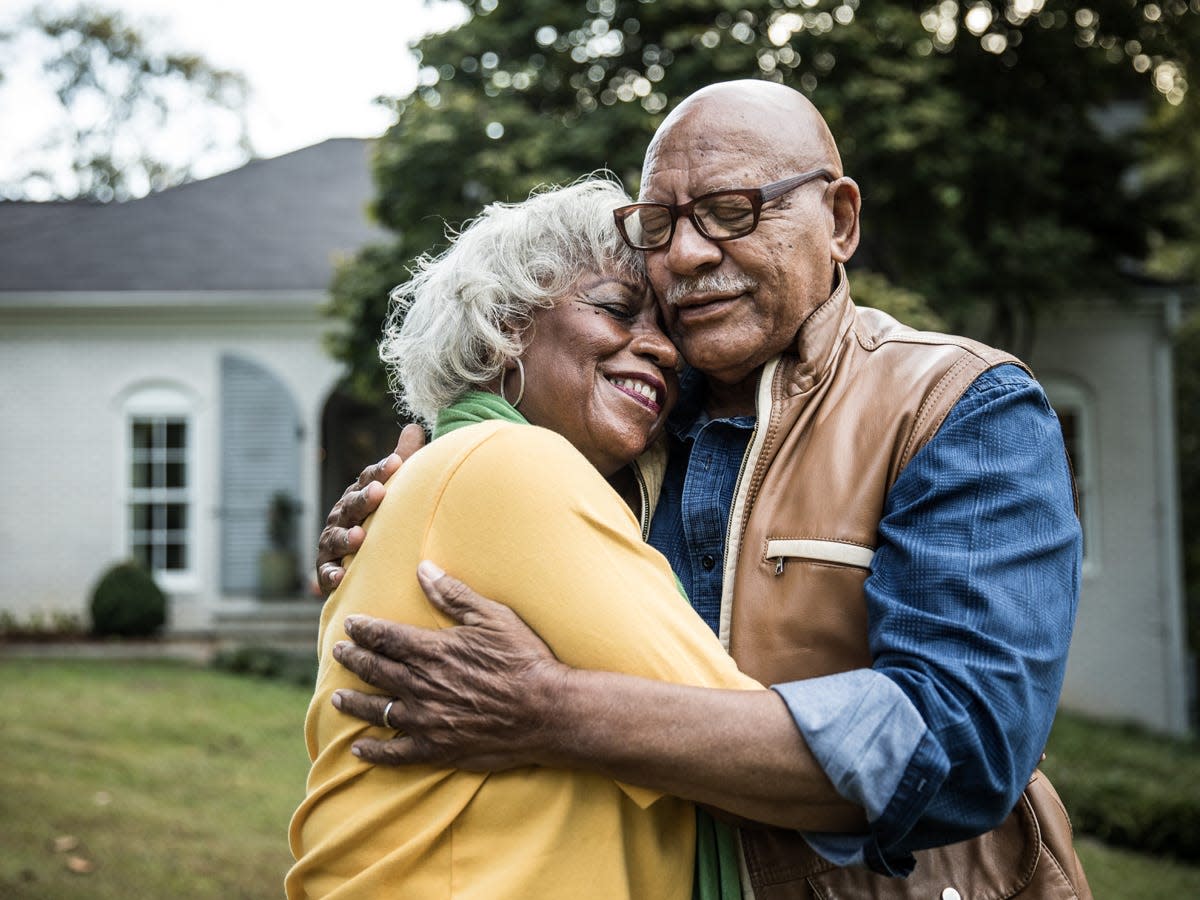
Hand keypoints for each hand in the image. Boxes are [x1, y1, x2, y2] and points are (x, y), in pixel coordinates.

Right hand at [315, 424, 425, 596]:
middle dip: (364, 499)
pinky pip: (326, 573)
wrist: (361, 559)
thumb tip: (414, 427)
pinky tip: (340, 578)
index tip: (397, 462)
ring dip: (345, 537)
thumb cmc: (381, 517)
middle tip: (379, 493)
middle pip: (352, 505)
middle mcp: (342, 515)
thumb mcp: (392, 490)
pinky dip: (330, 575)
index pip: (369, 478)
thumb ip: (404, 460)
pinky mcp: (326, 569)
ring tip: (359, 537)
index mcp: (358, 494)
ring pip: (336, 538)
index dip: (382, 471)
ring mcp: (331, 542)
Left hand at [331, 561, 568, 769]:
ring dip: (353, 703)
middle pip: (375, 670)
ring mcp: (427, 720)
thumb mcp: (493, 617)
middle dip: (352, 659)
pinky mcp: (437, 749)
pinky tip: (359, 749)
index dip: (364, 630)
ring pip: (377, 711)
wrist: (546, 710)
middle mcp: (422, 686)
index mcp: (433, 651)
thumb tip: (424, 569)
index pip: (386, 637)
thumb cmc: (524, 659)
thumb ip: (454, 595)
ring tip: (338, 698)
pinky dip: (374, 751)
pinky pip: (395, 752)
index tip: (350, 625)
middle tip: (337, 652)